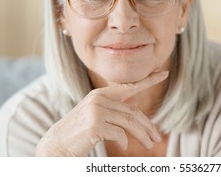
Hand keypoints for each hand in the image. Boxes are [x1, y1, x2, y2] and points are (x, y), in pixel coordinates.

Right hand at [34, 71, 168, 156]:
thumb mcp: (97, 115)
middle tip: (157, 138)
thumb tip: (135, 106)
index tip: (164, 73)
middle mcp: (99, 99)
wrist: (56, 145)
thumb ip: (114, 108)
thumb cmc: (79, 131)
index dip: (148, 80)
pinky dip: (125, 142)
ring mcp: (96, 111)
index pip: (129, 87)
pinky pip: (119, 134)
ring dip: (143, 136)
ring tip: (151, 144)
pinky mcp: (95, 125)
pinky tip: (125, 147)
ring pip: (129, 123)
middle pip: (133, 112)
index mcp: (101, 94)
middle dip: (148, 126)